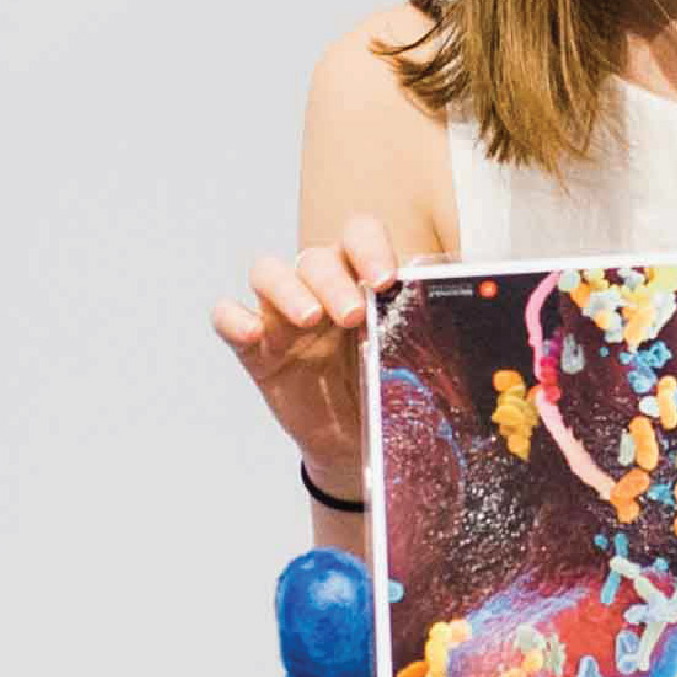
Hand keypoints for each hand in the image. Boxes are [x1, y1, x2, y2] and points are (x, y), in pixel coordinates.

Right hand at [212, 218, 401, 490]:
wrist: (357, 441)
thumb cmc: (384, 386)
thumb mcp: (409, 353)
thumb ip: (424, 317)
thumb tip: (449, 278)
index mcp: (359, 277)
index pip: (357, 236)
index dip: (368, 247)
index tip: (385, 279)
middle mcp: (317, 287)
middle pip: (314, 257)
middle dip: (332, 281)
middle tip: (351, 315)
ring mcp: (281, 315)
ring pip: (268, 273)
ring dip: (287, 290)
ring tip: (310, 320)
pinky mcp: (254, 347)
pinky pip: (228, 318)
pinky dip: (233, 318)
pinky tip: (251, 332)